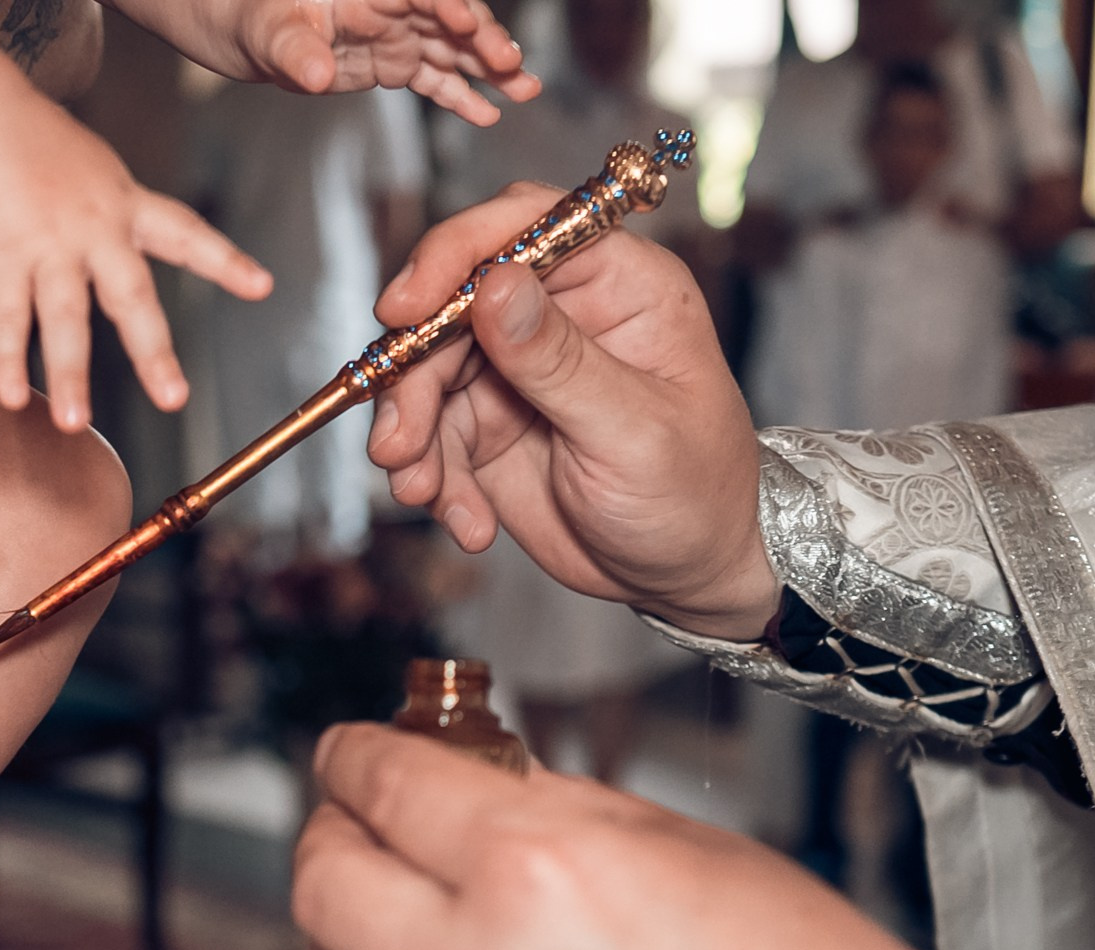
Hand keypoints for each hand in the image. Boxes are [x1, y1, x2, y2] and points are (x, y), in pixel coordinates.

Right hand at [0, 101, 271, 431]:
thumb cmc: (30, 144)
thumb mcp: (93, 173)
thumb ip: (111, 219)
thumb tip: (117, 259)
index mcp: (124, 205)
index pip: (185, 233)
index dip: (224, 261)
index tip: (262, 286)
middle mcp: (94, 229)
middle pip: (131, 295)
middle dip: (152, 351)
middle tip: (173, 398)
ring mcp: (48, 244)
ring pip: (64, 317)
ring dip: (70, 373)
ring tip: (73, 423)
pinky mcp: (1, 254)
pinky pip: (6, 316)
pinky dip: (7, 359)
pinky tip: (11, 396)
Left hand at [116, 0, 539, 123]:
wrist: (231, 29)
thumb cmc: (242, 13)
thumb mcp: (262, 31)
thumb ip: (293, 50)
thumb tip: (318, 73)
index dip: (444, 4)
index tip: (469, 24)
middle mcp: (386, 5)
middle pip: (446, 17)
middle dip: (483, 40)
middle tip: (511, 66)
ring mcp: (391, 33)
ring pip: (448, 48)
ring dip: (486, 69)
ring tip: (524, 90)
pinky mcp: (388, 61)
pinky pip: (430, 77)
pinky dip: (458, 94)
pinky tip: (489, 112)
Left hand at [292, 724, 927, 949]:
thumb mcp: (674, 840)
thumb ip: (550, 806)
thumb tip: (470, 778)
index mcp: (529, 869)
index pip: (381, 786)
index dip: (351, 754)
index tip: (348, 749)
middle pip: (323, 886)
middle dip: (327, 832)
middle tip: (353, 817)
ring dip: (342, 928)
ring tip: (383, 901)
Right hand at [367, 184, 776, 638]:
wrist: (688, 577)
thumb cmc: (695, 494)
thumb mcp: (635, 430)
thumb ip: (560, 360)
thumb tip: (495, 285)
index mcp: (618, 285)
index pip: (525, 226)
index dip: (456, 254)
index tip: (406, 308)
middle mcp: (560, 315)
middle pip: (452, 306)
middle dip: (412, 376)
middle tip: (399, 442)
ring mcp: (517, 371)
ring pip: (427, 375)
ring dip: (411, 436)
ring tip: (423, 491)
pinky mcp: (489, 426)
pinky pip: (432, 437)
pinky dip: (434, 481)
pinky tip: (469, 523)